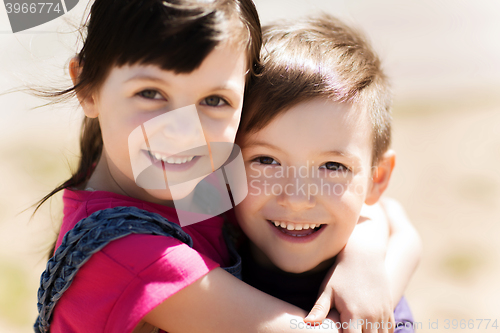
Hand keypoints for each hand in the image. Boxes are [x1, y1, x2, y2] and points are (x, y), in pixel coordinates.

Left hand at [305, 204, 394, 332]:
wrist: (363, 256)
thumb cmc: (341, 274)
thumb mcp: (327, 290)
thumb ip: (319, 310)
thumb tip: (306, 323)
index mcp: (353, 315)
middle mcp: (371, 317)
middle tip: (347, 329)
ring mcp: (382, 313)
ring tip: (357, 328)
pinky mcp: (388, 309)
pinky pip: (389, 330)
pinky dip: (381, 332)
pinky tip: (369, 329)